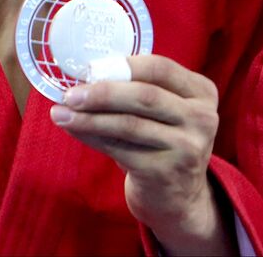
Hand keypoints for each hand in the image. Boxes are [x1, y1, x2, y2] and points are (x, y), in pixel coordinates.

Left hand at [50, 55, 232, 254]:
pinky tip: (74, 130)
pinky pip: (119, 149)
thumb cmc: (164, 142)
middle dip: (103, 93)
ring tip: (61, 113)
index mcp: (202, 92)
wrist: (180, 198)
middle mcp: (201, 118)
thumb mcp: (169, 112)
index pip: (161, 68)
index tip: (90, 68)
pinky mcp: (165, 172)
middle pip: (145, 96)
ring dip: (90, 118)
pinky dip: (92, 137)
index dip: (124, 65)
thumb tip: (89, 75)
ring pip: (129, 125)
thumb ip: (142, 90)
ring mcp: (186, 147)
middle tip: (71, 94)